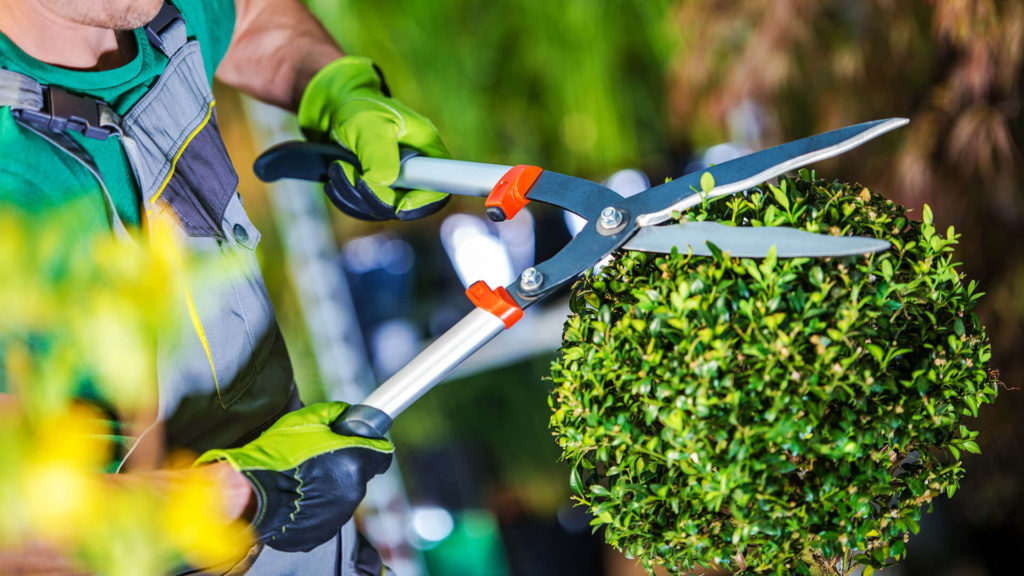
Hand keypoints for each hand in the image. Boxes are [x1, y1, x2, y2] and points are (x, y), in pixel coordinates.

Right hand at [194, 402, 392, 552]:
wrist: (249, 494)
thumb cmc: (275, 456)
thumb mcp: (306, 420)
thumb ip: (335, 413)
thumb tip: (347, 413)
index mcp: (354, 462)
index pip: (381, 454)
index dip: (370, 445)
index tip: (359, 442)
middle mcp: (352, 492)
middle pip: (360, 473)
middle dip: (346, 464)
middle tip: (319, 458)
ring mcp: (338, 515)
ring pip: (343, 494)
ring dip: (330, 485)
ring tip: (303, 478)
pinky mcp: (322, 531)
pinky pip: (327, 513)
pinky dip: (317, 504)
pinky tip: (298, 495)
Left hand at [297, 56, 450, 220]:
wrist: (336, 108)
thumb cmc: (359, 107)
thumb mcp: (369, 124)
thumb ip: (379, 153)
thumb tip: (383, 183)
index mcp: (427, 151)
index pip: (439, 189)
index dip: (421, 202)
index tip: (398, 204)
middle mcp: (416, 171)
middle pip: (407, 206)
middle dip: (373, 196)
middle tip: (346, 171)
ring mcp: (396, 183)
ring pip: (381, 210)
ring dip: (353, 195)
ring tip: (336, 168)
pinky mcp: (377, 190)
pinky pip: (365, 209)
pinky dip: (346, 198)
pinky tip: (335, 179)